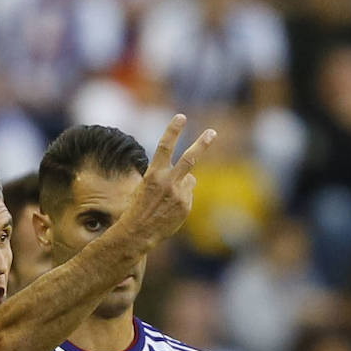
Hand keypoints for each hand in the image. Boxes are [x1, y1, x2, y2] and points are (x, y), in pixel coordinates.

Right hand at [118, 114, 216, 250]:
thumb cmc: (138, 207)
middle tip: (212, 132)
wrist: (138, 233)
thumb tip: (192, 176)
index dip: (173, 130)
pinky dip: (182, 199)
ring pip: (190, 180)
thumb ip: (166, 176)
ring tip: (167, 199)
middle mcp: (168, 182)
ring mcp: (179, 195)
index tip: (181, 117)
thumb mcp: (145, 186)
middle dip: (202, 144)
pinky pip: (189, 195)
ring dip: (183, 184)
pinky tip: (170, 210)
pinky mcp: (186, 207)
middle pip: (189, 158)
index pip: (165, 146)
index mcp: (153, 174)